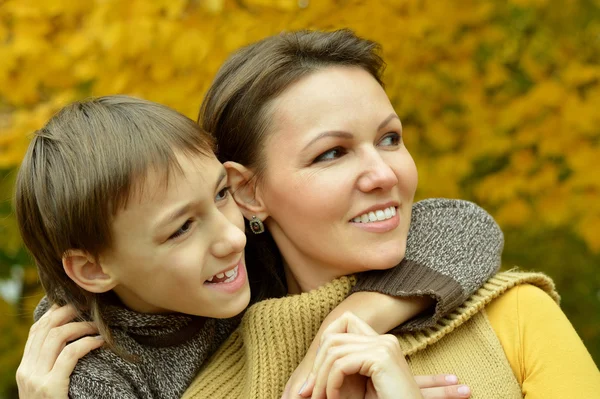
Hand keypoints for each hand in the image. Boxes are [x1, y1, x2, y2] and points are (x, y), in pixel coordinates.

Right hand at [16, 304, 103, 397]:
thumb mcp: (49, 387)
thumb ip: (54, 367)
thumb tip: (74, 343)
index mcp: (25, 369)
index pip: (36, 331)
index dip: (54, 313)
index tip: (74, 303)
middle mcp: (26, 371)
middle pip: (45, 328)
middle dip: (68, 312)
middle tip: (89, 306)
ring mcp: (35, 380)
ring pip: (57, 336)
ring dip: (80, 326)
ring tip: (98, 326)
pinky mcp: (50, 388)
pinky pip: (70, 355)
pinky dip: (87, 343)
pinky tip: (100, 342)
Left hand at [301, 311, 420, 398]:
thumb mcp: (356, 387)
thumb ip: (339, 371)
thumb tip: (306, 379)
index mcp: (381, 343)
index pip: (343, 324)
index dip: (323, 347)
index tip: (315, 377)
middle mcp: (384, 340)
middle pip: (333, 338)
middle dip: (317, 366)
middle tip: (309, 393)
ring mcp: (384, 346)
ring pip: (333, 351)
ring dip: (321, 379)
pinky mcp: (382, 358)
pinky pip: (340, 365)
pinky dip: (331, 385)